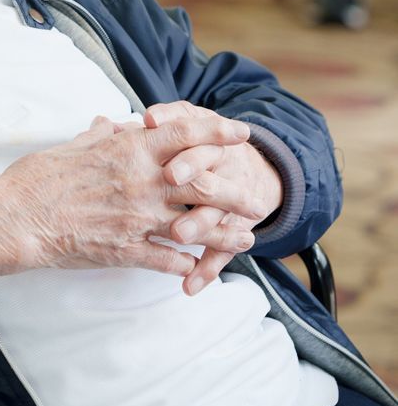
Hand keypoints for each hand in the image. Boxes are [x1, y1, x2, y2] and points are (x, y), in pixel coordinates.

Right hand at [0, 111, 253, 281]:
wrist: (18, 217)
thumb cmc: (38, 178)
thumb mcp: (74, 146)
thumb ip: (102, 136)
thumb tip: (117, 124)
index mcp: (129, 151)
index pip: (183, 134)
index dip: (216, 132)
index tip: (241, 133)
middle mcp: (141, 182)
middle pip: (203, 183)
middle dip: (234, 191)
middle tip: (255, 198)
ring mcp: (136, 218)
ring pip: (194, 226)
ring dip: (223, 233)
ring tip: (244, 239)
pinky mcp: (125, 249)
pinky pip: (166, 258)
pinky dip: (186, 263)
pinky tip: (199, 268)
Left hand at [145, 101, 283, 295]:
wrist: (256, 172)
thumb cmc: (209, 146)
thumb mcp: (196, 125)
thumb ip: (173, 119)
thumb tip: (148, 118)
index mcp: (208, 140)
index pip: (191, 129)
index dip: (172, 123)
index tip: (150, 123)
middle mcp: (224, 168)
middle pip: (207, 167)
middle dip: (189, 170)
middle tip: (169, 176)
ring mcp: (232, 202)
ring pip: (215, 212)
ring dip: (197, 223)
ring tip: (177, 235)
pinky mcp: (233, 231)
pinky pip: (222, 252)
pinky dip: (206, 271)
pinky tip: (190, 287)